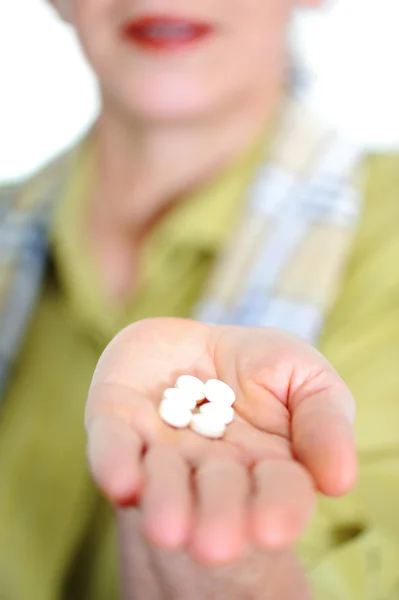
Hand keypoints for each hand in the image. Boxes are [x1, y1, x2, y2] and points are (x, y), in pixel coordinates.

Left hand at [86, 318, 356, 564]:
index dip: (277, 510)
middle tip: (214, 543)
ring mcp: (161, 452)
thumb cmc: (260, 366)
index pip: (278, 495)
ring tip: (168, 527)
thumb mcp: (308, 378)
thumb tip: (338, 479)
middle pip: (217, 499)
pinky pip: (112, 448)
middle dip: (216, 518)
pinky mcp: (118, 424)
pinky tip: (122, 481)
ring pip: (163, 483)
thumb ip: (325, 422)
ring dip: (166, 503)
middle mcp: (210, 473)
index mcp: (264, 469)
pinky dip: (114, 464)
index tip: (272, 527)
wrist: (197, 345)